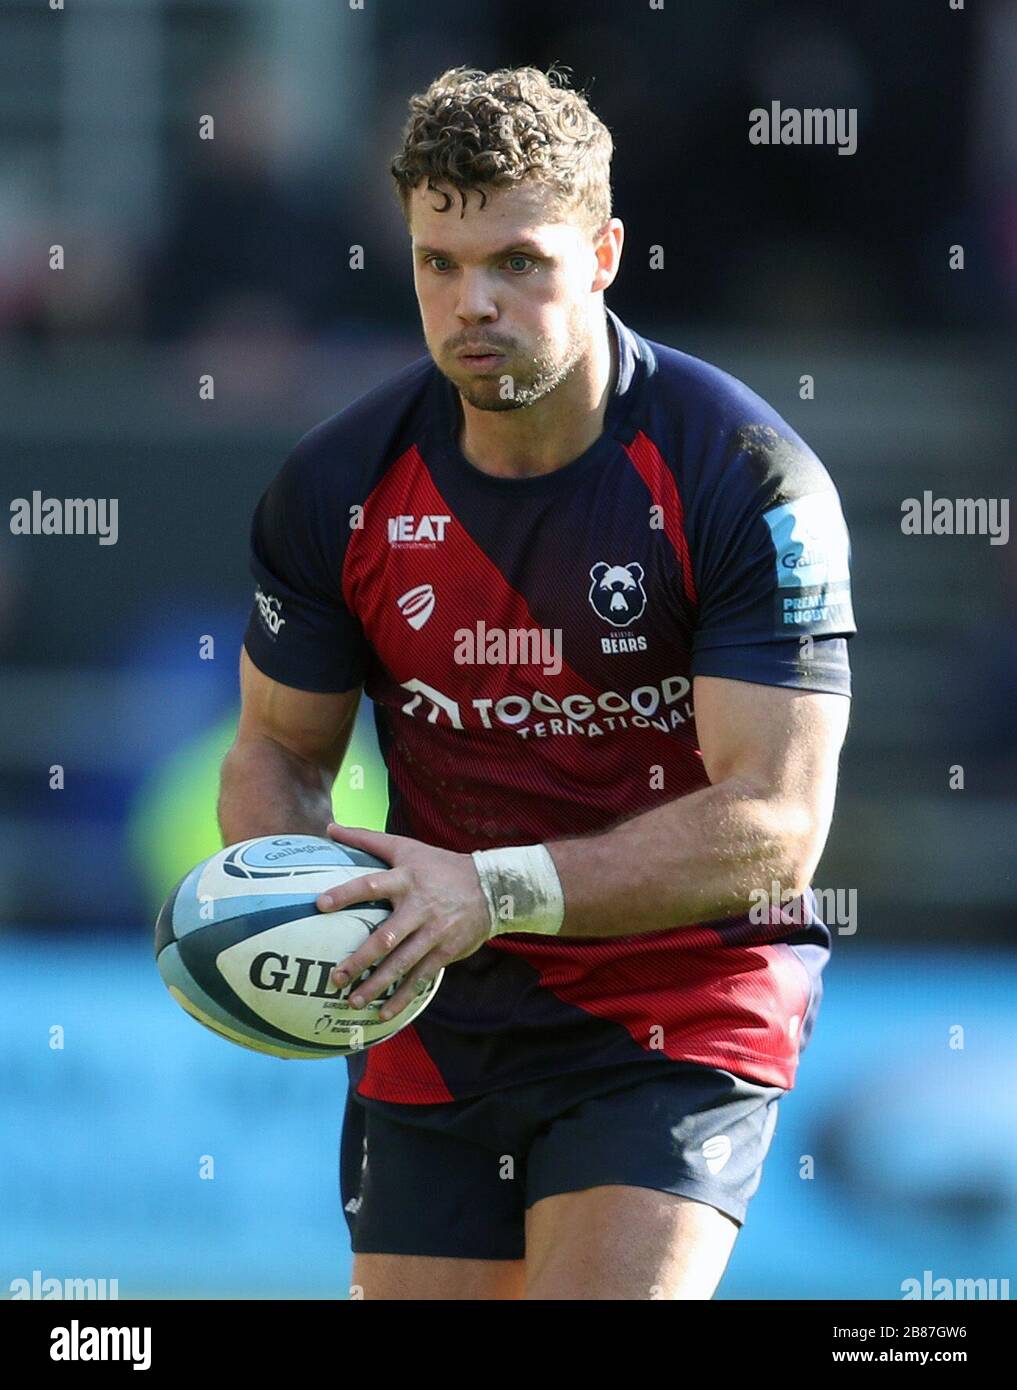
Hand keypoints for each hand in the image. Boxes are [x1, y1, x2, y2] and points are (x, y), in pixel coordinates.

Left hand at [316, 822, 490, 1020]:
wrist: (492, 888)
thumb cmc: (439, 866)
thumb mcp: (406, 847)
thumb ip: (367, 839)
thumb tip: (329, 827)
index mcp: (406, 880)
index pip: (371, 885)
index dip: (346, 893)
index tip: (320, 904)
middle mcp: (419, 908)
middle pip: (385, 937)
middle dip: (360, 959)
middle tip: (336, 977)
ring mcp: (433, 933)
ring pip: (402, 964)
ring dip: (377, 985)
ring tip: (352, 1001)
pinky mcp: (445, 952)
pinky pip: (420, 978)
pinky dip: (402, 997)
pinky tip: (383, 1013)